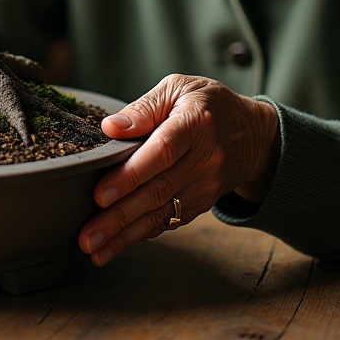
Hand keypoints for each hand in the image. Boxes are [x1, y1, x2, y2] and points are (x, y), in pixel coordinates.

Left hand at [78, 74, 279, 266]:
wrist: (252, 134)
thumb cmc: (207, 104)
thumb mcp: (178, 89)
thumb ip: (144, 108)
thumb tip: (111, 128)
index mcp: (196, 123)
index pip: (163, 152)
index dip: (132, 174)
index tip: (101, 194)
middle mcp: (204, 159)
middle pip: (158, 190)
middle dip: (119, 216)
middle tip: (88, 236)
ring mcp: (205, 185)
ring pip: (162, 213)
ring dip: (125, 235)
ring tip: (95, 249)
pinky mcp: (201, 203)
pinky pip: (169, 221)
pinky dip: (141, 234)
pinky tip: (116, 245)